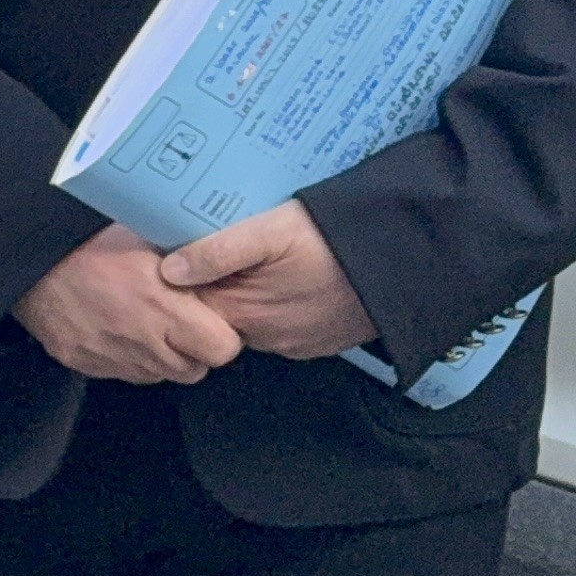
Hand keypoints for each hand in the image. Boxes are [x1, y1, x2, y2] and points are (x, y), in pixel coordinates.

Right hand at [12, 224, 243, 383]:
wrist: (25, 255)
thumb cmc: (88, 238)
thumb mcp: (146, 238)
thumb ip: (184, 262)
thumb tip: (215, 263)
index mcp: (162, 307)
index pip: (223, 349)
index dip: (221, 335)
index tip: (210, 318)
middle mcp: (142, 341)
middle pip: (194, 370)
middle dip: (194, 350)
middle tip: (180, 323)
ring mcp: (111, 357)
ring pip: (160, 376)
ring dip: (162, 357)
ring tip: (146, 324)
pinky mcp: (84, 363)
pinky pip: (122, 373)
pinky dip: (127, 358)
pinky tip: (115, 328)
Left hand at [159, 199, 377, 359]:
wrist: (407, 260)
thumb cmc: (335, 240)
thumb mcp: (271, 232)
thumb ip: (218, 252)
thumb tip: (168, 271)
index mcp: (244, 314)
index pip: (188, 307)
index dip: (176, 280)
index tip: (170, 251)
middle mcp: (264, 338)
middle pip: (216, 313)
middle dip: (208, 285)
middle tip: (208, 246)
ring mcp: (292, 343)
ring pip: (246, 319)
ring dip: (241, 292)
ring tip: (249, 258)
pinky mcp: (316, 340)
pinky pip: (277, 324)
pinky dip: (270, 303)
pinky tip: (281, 276)